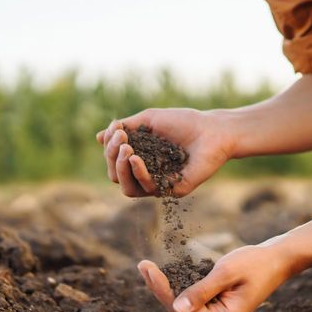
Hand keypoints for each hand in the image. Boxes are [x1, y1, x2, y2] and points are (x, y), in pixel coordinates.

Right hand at [96, 108, 233, 197]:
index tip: (117, 129)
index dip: (109, 148)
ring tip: (126, 149)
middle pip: (116, 176)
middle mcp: (147, 174)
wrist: (212, 130)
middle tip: (121, 140)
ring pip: (127, 188)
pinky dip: (138, 173)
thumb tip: (99, 137)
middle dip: (112, 157)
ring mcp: (159, 184)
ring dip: (120, 168)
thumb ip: (125, 128)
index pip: (114, 161)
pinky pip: (147, 189)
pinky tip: (136, 158)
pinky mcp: (172, 190)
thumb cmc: (183, 122)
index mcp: (140, 158)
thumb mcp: (148, 120)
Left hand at [137, 240, 293, 311]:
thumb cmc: (255, 263)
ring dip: (168, 288)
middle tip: (143, 265)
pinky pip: (193, 302)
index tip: (147, 268)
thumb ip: (201, 291)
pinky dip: (180, 287)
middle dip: (161, 289)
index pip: (182, 311)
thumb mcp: (226, 272)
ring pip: (184, 307)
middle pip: (180, 311)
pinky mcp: (218, 311)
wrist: (277, 261)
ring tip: (148, 268)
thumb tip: (176, 309)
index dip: (161, 291)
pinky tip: (165, 275)